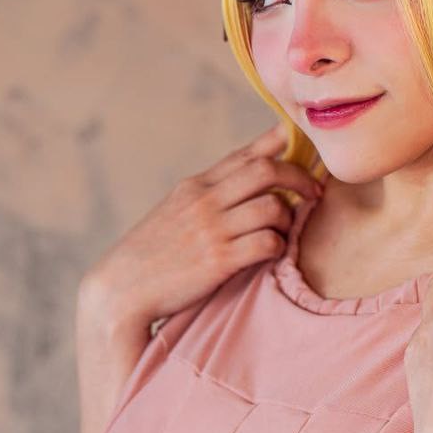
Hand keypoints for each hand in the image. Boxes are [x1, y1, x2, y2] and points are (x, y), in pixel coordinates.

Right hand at [81, 120, 322, 331]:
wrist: (120, 289)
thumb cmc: (151, 256)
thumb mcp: (174, 214)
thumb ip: (207, 198)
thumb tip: (241, 188)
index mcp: (195, 186)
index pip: (244, 154)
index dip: (278, 144)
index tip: (301, 142)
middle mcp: (204, 201)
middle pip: (266, 170)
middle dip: (299, 177)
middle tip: (313, 193)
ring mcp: (211, 230)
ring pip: (273, 206)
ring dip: (288, 219)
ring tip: (284, 232)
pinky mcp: (218, 260)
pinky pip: (267, 243)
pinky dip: (279, 247)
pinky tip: (273, 254)